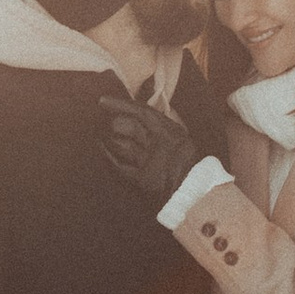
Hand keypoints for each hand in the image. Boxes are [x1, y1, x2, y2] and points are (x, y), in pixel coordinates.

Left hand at [100, 88, 200, 207]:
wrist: (192, 192)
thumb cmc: (186, 163)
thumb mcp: (183, 137)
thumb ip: (169, 120)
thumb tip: (158, 102)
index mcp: (171, 131)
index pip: (142, 112)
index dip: (121, 105)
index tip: (103, 101)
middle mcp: (160, 144)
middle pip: (130, 127)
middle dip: (114, 124)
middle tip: (105, 123)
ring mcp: (150, 161)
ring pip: (123, 145)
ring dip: (110, 140)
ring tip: (103, 136)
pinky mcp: (142, 178)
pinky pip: (119, 165)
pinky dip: (108, 156)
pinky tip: (102, 149)